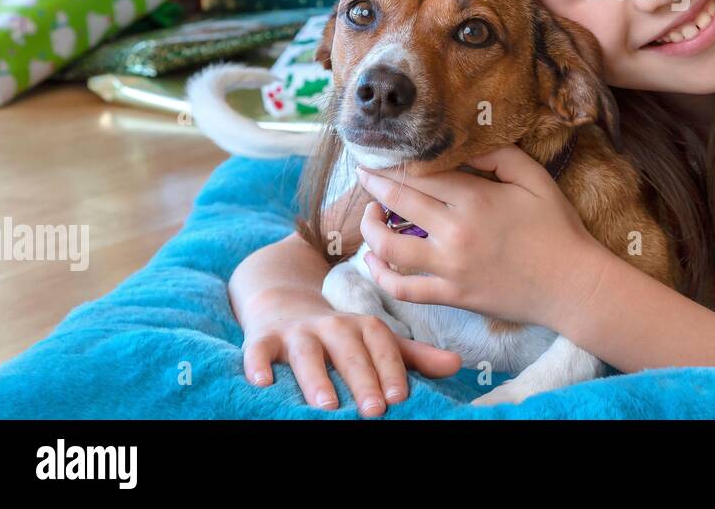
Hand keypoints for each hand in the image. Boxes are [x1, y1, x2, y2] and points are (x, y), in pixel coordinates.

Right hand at [241, 288, 462, 415]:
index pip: (381, 344)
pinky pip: (258, 349)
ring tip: (327, 405)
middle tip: (374, 410)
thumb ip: (413, 356)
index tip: (400, 396)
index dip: (391, 368)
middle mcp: (331, 325)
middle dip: (362, 379)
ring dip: (316, 377)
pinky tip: (261, 382)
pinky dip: (257, 363)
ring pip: (306, 352)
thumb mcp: (374, 340)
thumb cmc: (339, 335)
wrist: (284, 303)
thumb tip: (457, 365)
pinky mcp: (263, 338)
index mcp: (361, 326)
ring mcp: (296, 332)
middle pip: (349, 351)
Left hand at [356, 145, 605, 331]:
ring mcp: (451, 267)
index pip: (422, 175)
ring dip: (370, 228)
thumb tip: (466, 146)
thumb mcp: (535, 178)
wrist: (572, 285)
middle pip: (400, 201)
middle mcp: (456, 232)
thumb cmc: (557, 228)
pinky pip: (403, 289)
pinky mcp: (452, 296)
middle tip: (363, 172)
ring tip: (369, 216)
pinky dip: (381, 275)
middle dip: (375, 183)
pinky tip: (375, 261)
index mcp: (477, 199)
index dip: (397, 163)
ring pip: (390, 248)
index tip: (382, 154)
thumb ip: (500, 156)